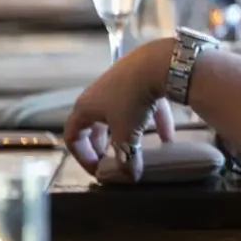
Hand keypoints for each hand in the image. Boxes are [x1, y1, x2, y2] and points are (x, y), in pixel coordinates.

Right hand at [62, 39, 179, 180]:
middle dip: (103, 147)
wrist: (156, 62)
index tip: (98, 171)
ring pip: (119, 116)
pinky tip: (168, 138)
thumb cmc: (131, 99)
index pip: (72, 136)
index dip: (82, 157)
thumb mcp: (127, 135)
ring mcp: (118, 85)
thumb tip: (130, 178)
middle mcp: (97, 95)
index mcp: (85, 108)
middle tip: (114, 162)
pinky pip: (143, 106)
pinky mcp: (139, 79)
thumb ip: (127, 160)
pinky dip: (152, 122)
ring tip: (137, 151)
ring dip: (127, 135)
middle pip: (93, 126)